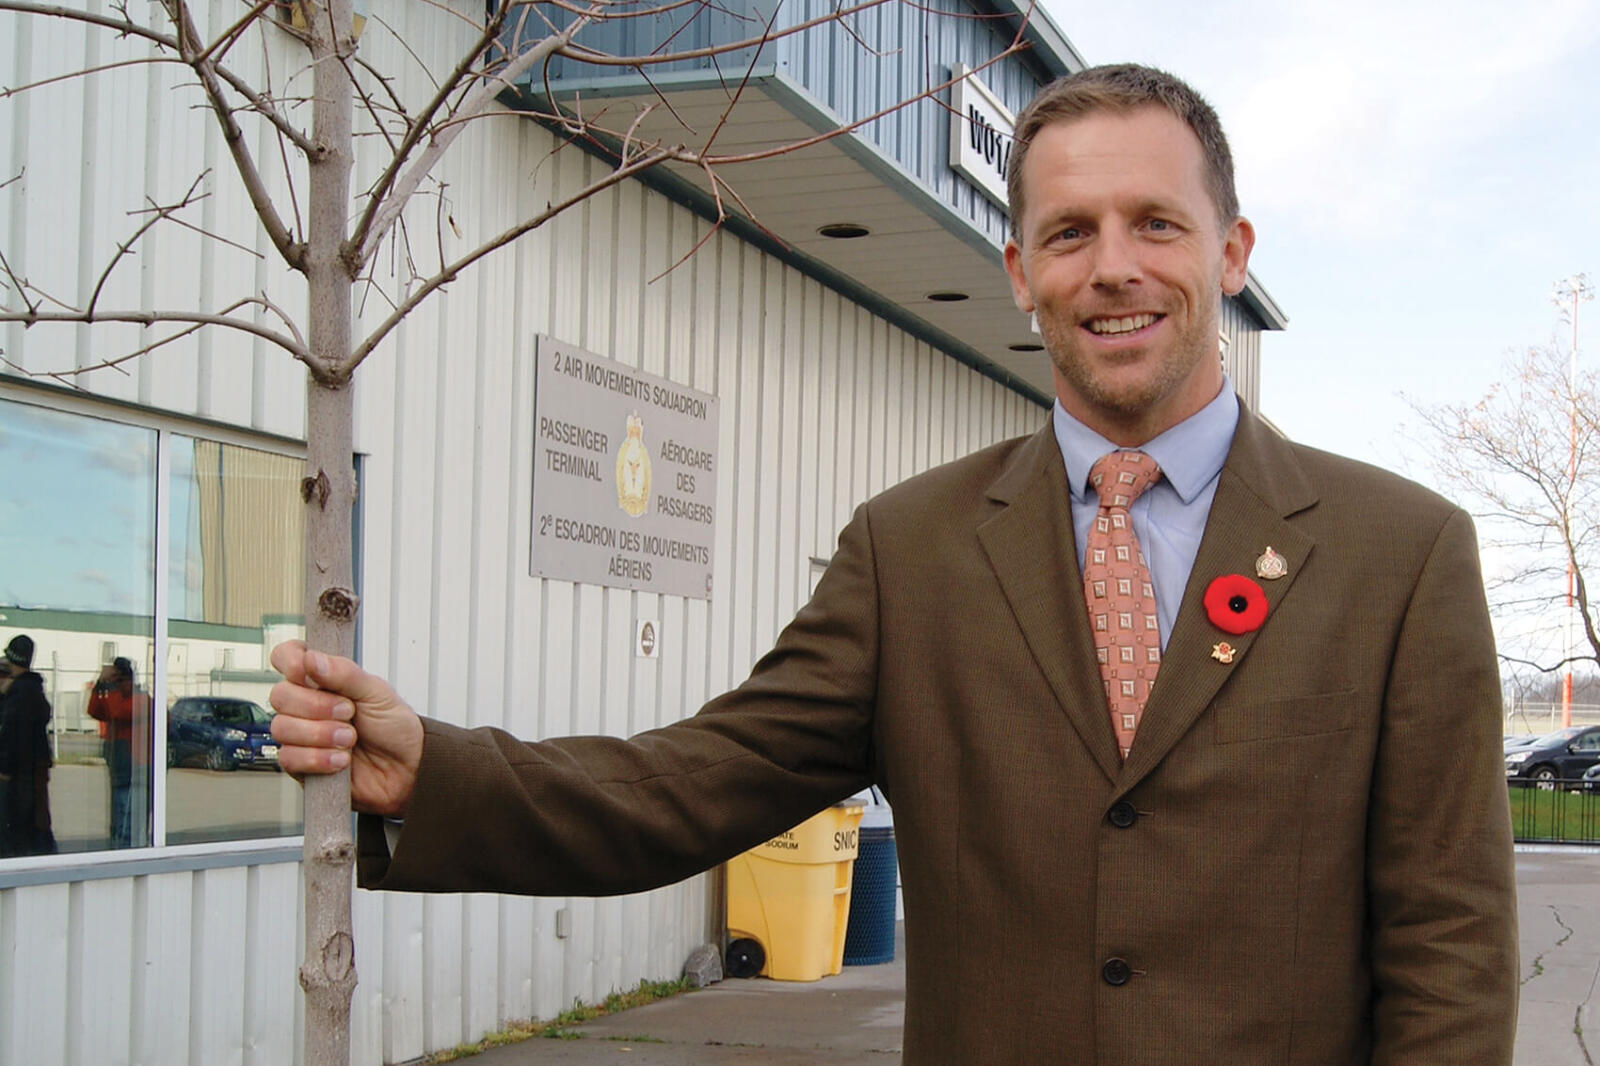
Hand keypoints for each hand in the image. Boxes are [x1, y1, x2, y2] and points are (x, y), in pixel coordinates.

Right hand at [268, 641, 424, 817]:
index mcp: (323, 679)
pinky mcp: (300, 764)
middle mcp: (306, 704)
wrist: (406, 768)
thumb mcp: (376, 692)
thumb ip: (344, 673)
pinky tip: (341, 760)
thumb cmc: (393, 726)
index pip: (287, 657)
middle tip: (349, 713)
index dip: (289, 661)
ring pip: (282, 728)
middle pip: (280, 695)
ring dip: (320, 735)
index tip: (305, 672)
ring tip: (349, 739)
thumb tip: (311, 659)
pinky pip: (289, 758)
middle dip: (316, 706)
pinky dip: (319, 759)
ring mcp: (301, 734)